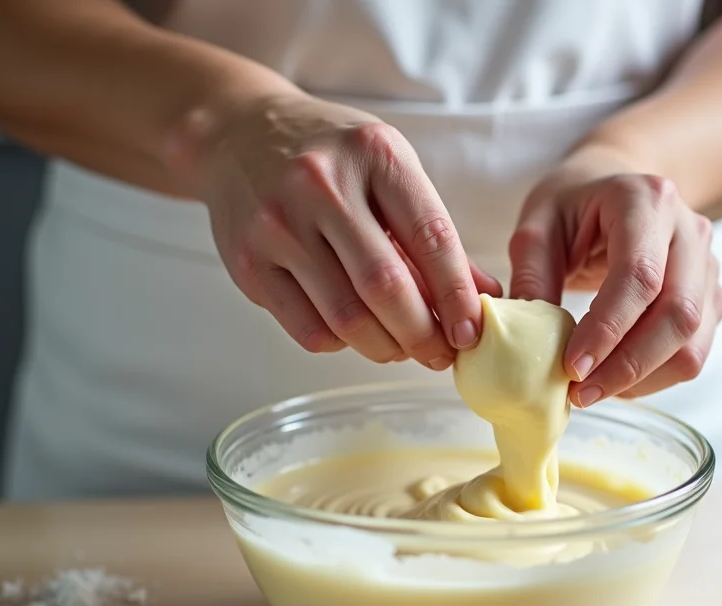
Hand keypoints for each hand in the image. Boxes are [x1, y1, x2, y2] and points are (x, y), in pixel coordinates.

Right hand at [186, 91, 500, 368]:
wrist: (238, 134)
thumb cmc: (330, 156)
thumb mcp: (389, 170)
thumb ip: (432, 235)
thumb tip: (483, 298)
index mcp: (374, 154)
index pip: (431, 239)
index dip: (457, 297)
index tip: (471, 333)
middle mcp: (322, 185)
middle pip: (386, 288)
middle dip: (423, 335)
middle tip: (440, 354)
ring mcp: (279, 225)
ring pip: (347, 319)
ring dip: (385, 348)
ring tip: (401, 347)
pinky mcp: (249, 262)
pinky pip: (308, 329)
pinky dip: (342, 344)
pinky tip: (353, 332)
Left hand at [509, 145, 721, 406]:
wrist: (616, 186)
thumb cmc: (574, 203)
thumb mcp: (538, 225)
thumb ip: (531, 276)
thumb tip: (528, 340)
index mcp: (646, 200)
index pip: (639, 276)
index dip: (608, 329)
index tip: (572, 368)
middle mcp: (689, 231)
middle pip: (678, 314)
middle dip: (627, 365)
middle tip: (579, 393)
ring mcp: (707, 266)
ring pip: (693, 341)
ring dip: (642, 379)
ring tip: (593, 389)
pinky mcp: (711, 297)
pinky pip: (694, 351)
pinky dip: (654, 376)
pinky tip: (615, 377)